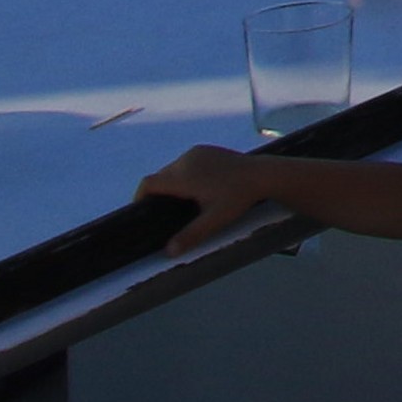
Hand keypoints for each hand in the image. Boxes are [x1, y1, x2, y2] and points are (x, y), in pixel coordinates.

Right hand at [143, 144, 280, 254]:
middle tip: (163, 211)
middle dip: (158, 192)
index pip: (149, 183)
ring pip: (172, 168)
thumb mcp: (215, 219)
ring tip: (180, 201)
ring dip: (171, 182)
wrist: (262, 173)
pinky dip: (183, 174)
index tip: (141, 211)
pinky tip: (196, 187)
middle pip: (159, 176)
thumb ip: (191, 235)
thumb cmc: (238, 197)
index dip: (139, 197)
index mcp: (183, 177)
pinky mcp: (206, 149)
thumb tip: (169, 252)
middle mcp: (185, 160)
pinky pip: (185, 162)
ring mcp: (196, 152)